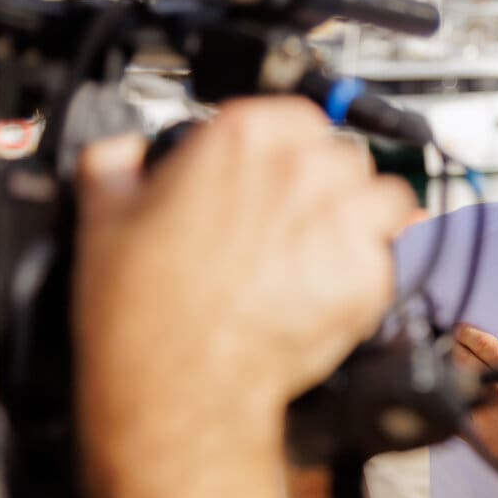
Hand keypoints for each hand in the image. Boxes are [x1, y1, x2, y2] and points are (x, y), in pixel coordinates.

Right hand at [73, 97, 416, 418]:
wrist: (178, 382)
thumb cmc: (146, 310)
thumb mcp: (105, 213)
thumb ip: (119, 165)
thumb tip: (124, 156)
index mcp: (244, 138)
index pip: (302, 116)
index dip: (294, 146)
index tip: (284, 168)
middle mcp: (302, 170)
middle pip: (348, 157)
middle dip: (331, 185)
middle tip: (304, 219)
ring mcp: (342, 221)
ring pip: (387, 199)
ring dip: (369, 219)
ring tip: (337, 248)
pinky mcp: (367, 276)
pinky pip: (392, 259)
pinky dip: (373, 273)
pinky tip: (336, 289)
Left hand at [454, 309, 497, 483]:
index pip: (483, 345)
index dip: (468, 334)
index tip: (459, 329)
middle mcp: (495, 388)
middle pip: (462, 361)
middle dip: (450, 348)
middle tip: (443, 342)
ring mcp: (484, 411)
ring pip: (454, 386)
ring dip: (444, 373)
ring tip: (438, 367)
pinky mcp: (480, 434)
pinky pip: (453, 416)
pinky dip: (443, 406)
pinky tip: (437, 402)